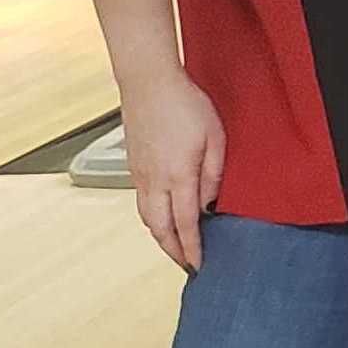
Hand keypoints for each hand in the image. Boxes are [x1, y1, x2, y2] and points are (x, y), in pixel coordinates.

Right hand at [123, 70, 225, 270]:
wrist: (148, 83)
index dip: (192, 248)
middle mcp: (154, 181)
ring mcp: (140, 174)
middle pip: (160, 228)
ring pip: (147, 217)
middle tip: (187, 264)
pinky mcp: (133, 166)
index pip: (185, 224)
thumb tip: (210, 204)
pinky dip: (152, 218)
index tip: (199, 265)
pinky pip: (141, 202)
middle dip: (173, 251)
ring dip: (161, 236)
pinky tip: (163, 217)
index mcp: (178, 176)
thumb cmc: (185, 105)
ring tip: (175, 246)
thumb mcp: (215, 138)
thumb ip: (214, 174)